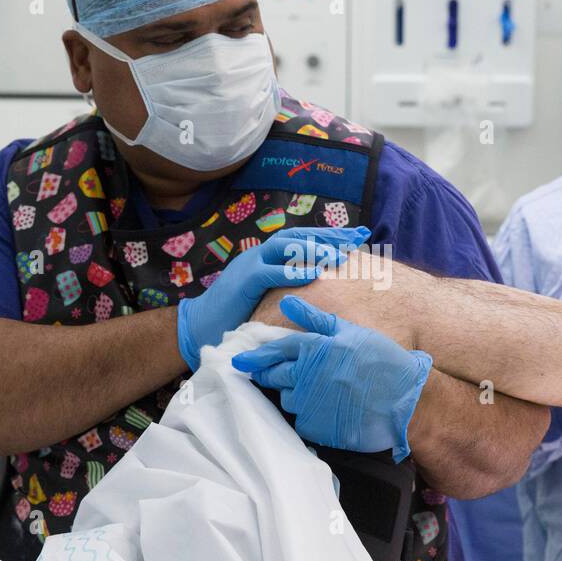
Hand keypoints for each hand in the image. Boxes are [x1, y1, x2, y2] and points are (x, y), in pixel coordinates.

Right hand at [177, 225, 369, 370]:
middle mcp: (261, 254)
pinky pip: (269, 273)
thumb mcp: (269, 295)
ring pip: (285, 248)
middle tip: (358, 236)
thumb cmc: (239, 314)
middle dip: (329, 236)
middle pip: (299, 236)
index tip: (359, 235)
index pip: (304, 239)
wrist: (201, 325)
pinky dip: (291, 272)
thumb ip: (289, 284)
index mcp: (269, 256)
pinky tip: (313, 274)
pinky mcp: (243, 281)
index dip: (331, 235)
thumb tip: (322, 284)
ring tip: (339, 256)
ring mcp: (250, 264)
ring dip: (313, 250)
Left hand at [230, 295, 432, 461]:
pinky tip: (327, 409)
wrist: (404, 400)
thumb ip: (315, 318)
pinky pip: (301, 421)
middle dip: (268, 375)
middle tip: (266, 374)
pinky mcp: (315, 428)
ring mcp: (308, 404)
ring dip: (293, 394)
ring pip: (287, 399)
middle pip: (274, 376)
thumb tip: (286, 300)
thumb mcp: (350, 331)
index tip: (240, 360)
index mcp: (312, 349)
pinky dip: (309, 414)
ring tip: (316, 391)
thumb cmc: (381, 361)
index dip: (256, 355)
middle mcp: (304, 377)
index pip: (275, 351)